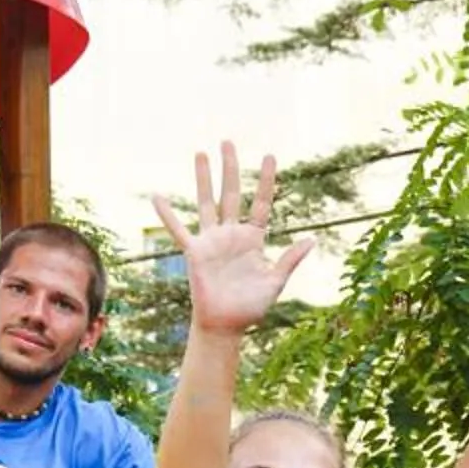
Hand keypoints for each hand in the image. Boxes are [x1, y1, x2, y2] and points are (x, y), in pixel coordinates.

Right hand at [156, 142, 313, 336]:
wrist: (226, 325)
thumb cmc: (251, 307)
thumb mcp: (276, 281)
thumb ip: (290, 259)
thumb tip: (312, 239)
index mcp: (253, 238)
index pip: (260, 202)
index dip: (266, 180)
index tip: (269, 155)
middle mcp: (231, 234)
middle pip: (231, 193)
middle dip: (230, 168)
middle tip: (228, 141)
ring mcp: (211, 241)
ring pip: (206, 202)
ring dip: (203, 178)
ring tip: (201, 153)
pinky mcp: (195, 252)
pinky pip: (178, 230)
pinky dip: (167, 215)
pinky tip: (156, 196)